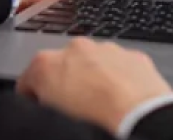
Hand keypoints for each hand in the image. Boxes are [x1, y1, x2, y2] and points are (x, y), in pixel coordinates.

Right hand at [17, 38, 172, 133]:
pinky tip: (127, 101)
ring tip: (106, 107)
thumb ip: (40, 101)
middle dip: (69, 82)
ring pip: (95, 62)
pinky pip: (123, 66)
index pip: (30, 76)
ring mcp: (104, 50)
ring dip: (97, 78)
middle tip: (79, 110)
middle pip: (65, 65)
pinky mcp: (133, 57)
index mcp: (45, 63)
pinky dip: (122, 78)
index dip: (35, 95)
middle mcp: (73, 49)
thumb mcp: (51, 117)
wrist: (142, 120)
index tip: (43, 108)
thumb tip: (37, 102)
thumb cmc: (96, 123)